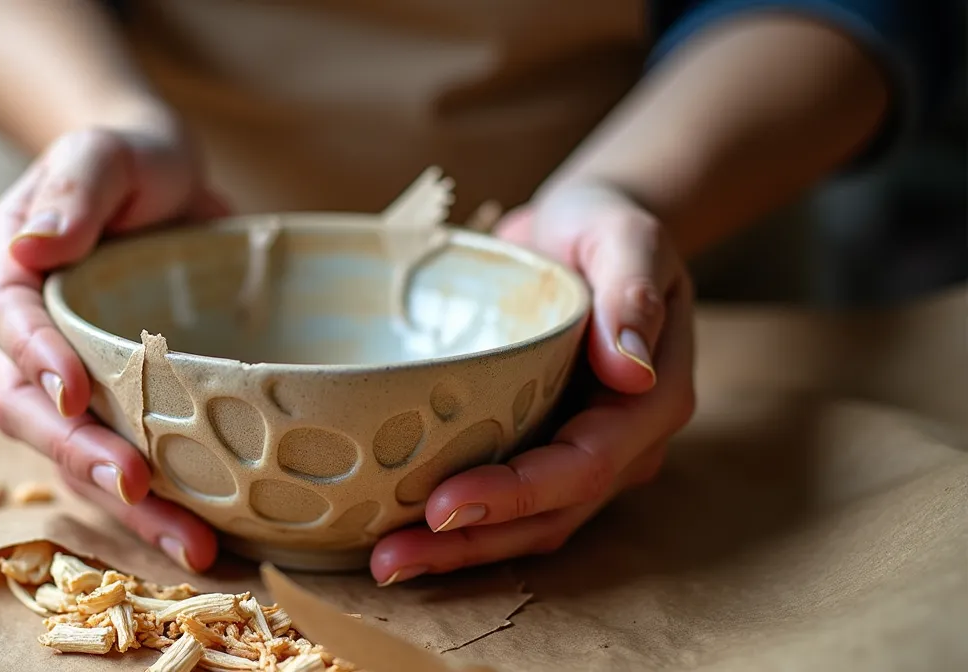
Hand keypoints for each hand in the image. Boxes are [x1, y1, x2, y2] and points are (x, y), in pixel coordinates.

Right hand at [0, 123, 228, 571]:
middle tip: (134, 487)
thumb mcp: (104, 153)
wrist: (168, 185)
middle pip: (30, 413)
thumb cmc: (129, 161)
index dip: (36, 360)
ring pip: (77, 456)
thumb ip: (75, 191)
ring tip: (189, 545)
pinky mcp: (124, 408)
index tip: (74, 391)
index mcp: (11, 276)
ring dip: (127, 506)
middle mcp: (30, 342)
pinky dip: (162, 504)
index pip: (8, 323)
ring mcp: (75, 382)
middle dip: (78, 455)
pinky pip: (128, 463)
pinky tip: (209, 534)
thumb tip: (33, 248)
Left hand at [370, 181, 696, 584]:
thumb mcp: (627, 238)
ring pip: (525, 525)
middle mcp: (622, 445)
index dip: (515, 495)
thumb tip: (634, 371)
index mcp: (651, 401)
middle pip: (549, 516)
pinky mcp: (540, 449)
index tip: (443, 507)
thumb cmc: (606, 229)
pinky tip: (396, 532)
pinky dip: (457, 526)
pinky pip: (505, 504)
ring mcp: (581, 453)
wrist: (583, 233)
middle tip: (389, 558)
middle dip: (471, 544)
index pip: (583, 466)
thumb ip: (632, 294)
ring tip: (383, 563)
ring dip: (457, 551)